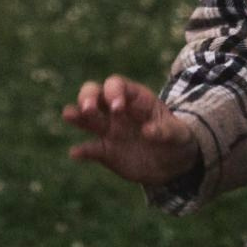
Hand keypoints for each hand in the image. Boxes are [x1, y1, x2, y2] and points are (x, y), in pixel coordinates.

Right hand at [62, 75, 200, 187]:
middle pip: (94, 94)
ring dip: (76, 115)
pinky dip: (82, 150)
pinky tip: (75, 153)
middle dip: (88, 97)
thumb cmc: (176, 139)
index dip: (113, 92)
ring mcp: (109, 130)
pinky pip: (90, 149)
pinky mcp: (105, 151)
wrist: (173, 162)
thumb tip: (148, 131)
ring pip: (87, 118)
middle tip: (89, 109)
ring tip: (68, 115)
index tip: (118, 107)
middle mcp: (117, 110)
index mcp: (135, 99)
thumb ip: (165, 131)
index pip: (116, 85)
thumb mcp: (177, 134)